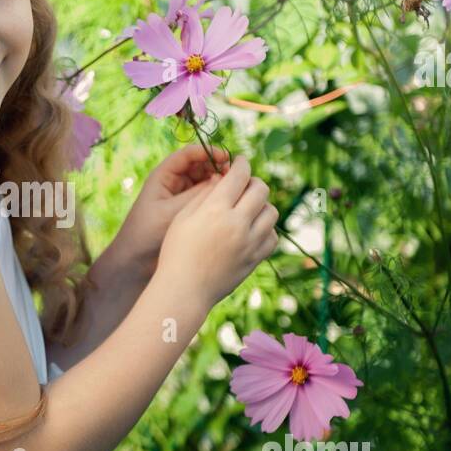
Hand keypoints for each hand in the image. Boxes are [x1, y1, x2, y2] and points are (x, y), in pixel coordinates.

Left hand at [109, 143, 231, 279]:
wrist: (136, 261)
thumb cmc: (148, 234)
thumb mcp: (173, 211)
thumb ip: (198, 194)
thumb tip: (224, 179)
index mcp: (164, 176)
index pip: (189, 154)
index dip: (209, 152)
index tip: (227, 159)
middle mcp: (174, 183)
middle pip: (201, 165)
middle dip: (219, 167)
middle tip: (236, 176)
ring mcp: (182, 197)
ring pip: (206, 182)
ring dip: (220, 183)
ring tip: (236, 189)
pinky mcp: (189, 211)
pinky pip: (207, 198)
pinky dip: (218, 197)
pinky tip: (231, 203)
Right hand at [156, 154, 278, 307]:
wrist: (184, 289)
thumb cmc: (177, 251)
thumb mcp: (183, 217)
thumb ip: (205, 195)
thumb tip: (224, 178)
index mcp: (215, 209)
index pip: (238, 175)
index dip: (241, 163)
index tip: (240, 161)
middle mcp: (237, 223)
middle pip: (260, 190)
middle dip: (253, 182)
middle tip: (244, 185)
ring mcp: (250, 242)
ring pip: (271, 212)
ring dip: (261, 205)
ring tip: (248, 209)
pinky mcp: (255, 258)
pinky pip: (272, 236)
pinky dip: (265, 229)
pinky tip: (252, 230)